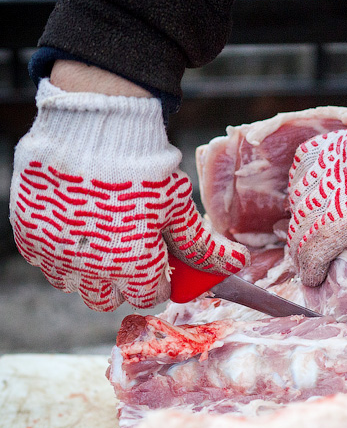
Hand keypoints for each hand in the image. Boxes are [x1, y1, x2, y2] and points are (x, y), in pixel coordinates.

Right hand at [10, 79, 248, 311]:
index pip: (148, 297)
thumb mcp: (179, 207)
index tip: (161, 265)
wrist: (95, 128)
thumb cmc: (144, 168)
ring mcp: (54, 251)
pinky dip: (59, 252)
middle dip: (124, 283)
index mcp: (132, 265)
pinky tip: (77, 227)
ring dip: (89, 271)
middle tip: (132, 253)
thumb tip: (237, 262)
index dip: (160, 282)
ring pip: (73, 284)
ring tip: (104, 238)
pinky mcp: (29, 232)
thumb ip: (202, 244)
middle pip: (107, 299)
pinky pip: (43, 260)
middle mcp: (90, 267)